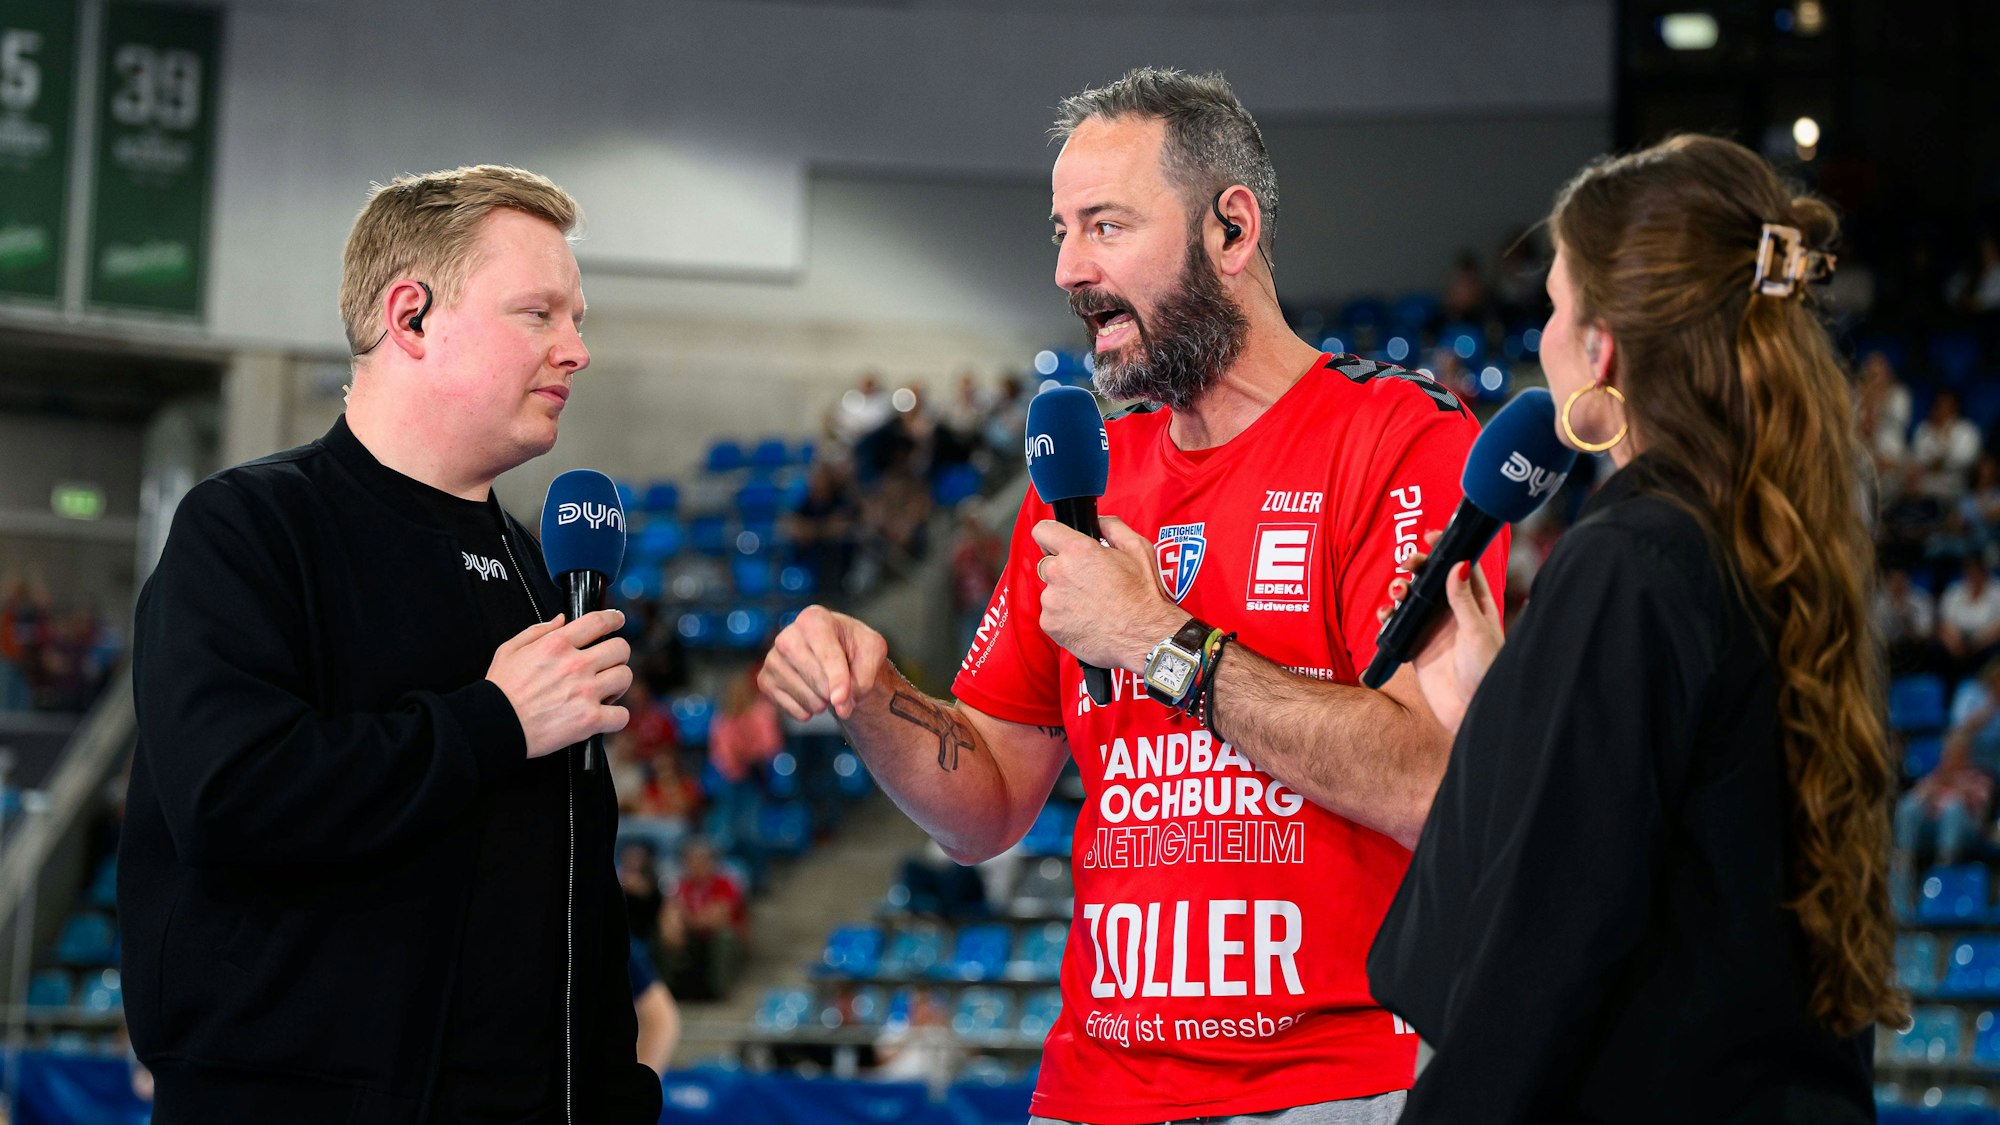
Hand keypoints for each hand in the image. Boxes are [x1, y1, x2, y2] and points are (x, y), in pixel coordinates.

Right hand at [487, 610, 632, 758]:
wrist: (495, 725)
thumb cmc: (500, 691)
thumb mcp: (510, 650)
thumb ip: (538, 631)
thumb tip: (562, 619)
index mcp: (557, 645)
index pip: (599, 621)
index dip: (614, 619)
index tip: (617, 620)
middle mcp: (575, 665)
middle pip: (620, 648)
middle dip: (617, 654)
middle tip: (608, 663)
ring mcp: (585, 692)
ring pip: (625, 677)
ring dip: (618, 683)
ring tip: (604, 690)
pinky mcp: (589, 720)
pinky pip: (621, 715)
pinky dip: (616, 717)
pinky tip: (604, 715)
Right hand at [760, 605, 888, 719]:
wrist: (836, 653)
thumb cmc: (854, 647)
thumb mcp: (872, 651)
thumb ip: (865, 676)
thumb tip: (842, 707)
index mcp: (814, 619)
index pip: (827, 655)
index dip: (838, 679)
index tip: (842, 699)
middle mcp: (787, 636)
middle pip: (816, 679)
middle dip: (835, 691)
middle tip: (842, 686)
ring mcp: (772, 658)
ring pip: (804, 696)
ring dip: (824, 702)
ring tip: (827, 688)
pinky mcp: (765, 680)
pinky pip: (791, 709)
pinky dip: (808, 711)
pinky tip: (812, 694)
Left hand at [1031, 515, 1183, 671]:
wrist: (1146, 637)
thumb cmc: (1144, 596)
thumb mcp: (1138, 549)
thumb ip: (1112, 526)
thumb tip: (1098, 521)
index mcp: (1078, 551)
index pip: (1043, 531)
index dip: (1051, 536)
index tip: (1055, 543)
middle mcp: (1059, 573)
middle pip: (1048, 563)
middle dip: (1065, 570)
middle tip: (1089, 583)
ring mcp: (1052, 600)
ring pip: (1051, 592)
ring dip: (1065, 596)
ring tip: (1093, 606)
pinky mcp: (1050, 624)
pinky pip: (1051, 615)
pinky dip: (1065, 618)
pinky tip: (1087, 621)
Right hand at [1378, 530, 1502, 735]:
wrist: (1470, 710)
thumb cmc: (1485, 669)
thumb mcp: (1476, 631)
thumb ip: (1462, 599)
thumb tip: (1456, 564)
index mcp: (1475, 604)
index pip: (1460, 567)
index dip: (1446, 549)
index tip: (1431, 536)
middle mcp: (1453, 613)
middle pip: (1431, 579)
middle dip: (1417, 567)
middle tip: (1408, 563)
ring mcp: (1433, 629)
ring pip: (1411, 599)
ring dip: (1400, 590)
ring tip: (1397, 592)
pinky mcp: (1415, 646)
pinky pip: (1397, 624)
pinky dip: (1388, 616)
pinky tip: (1385, 614)